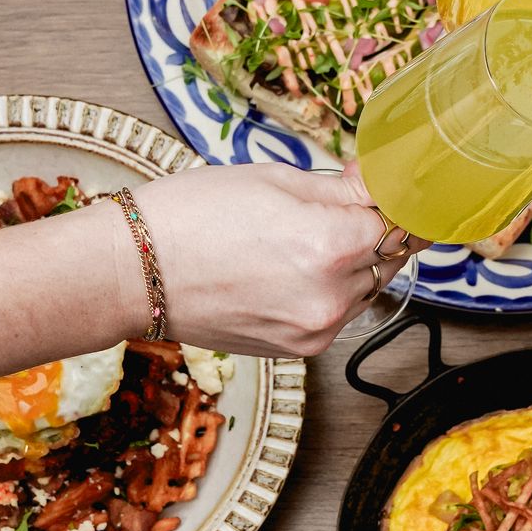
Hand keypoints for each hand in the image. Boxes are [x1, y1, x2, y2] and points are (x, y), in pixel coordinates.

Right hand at [127, 164, 425, 358]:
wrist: (130, 273)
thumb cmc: (191, 215)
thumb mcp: (274, 180)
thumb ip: (342, 189)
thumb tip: (381, 184)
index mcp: (332, 243)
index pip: (400, 220)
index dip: (395, 200)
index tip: (389, 191)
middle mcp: (333, 295)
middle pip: (390, 257)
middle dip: (377, 231)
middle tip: (345, 209)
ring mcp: (317, 329)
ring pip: (368, 289)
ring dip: (356, 265)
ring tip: (304, 242)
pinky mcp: (300, 350)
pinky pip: (338, 314)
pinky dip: (331, 292)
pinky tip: (290, 271)